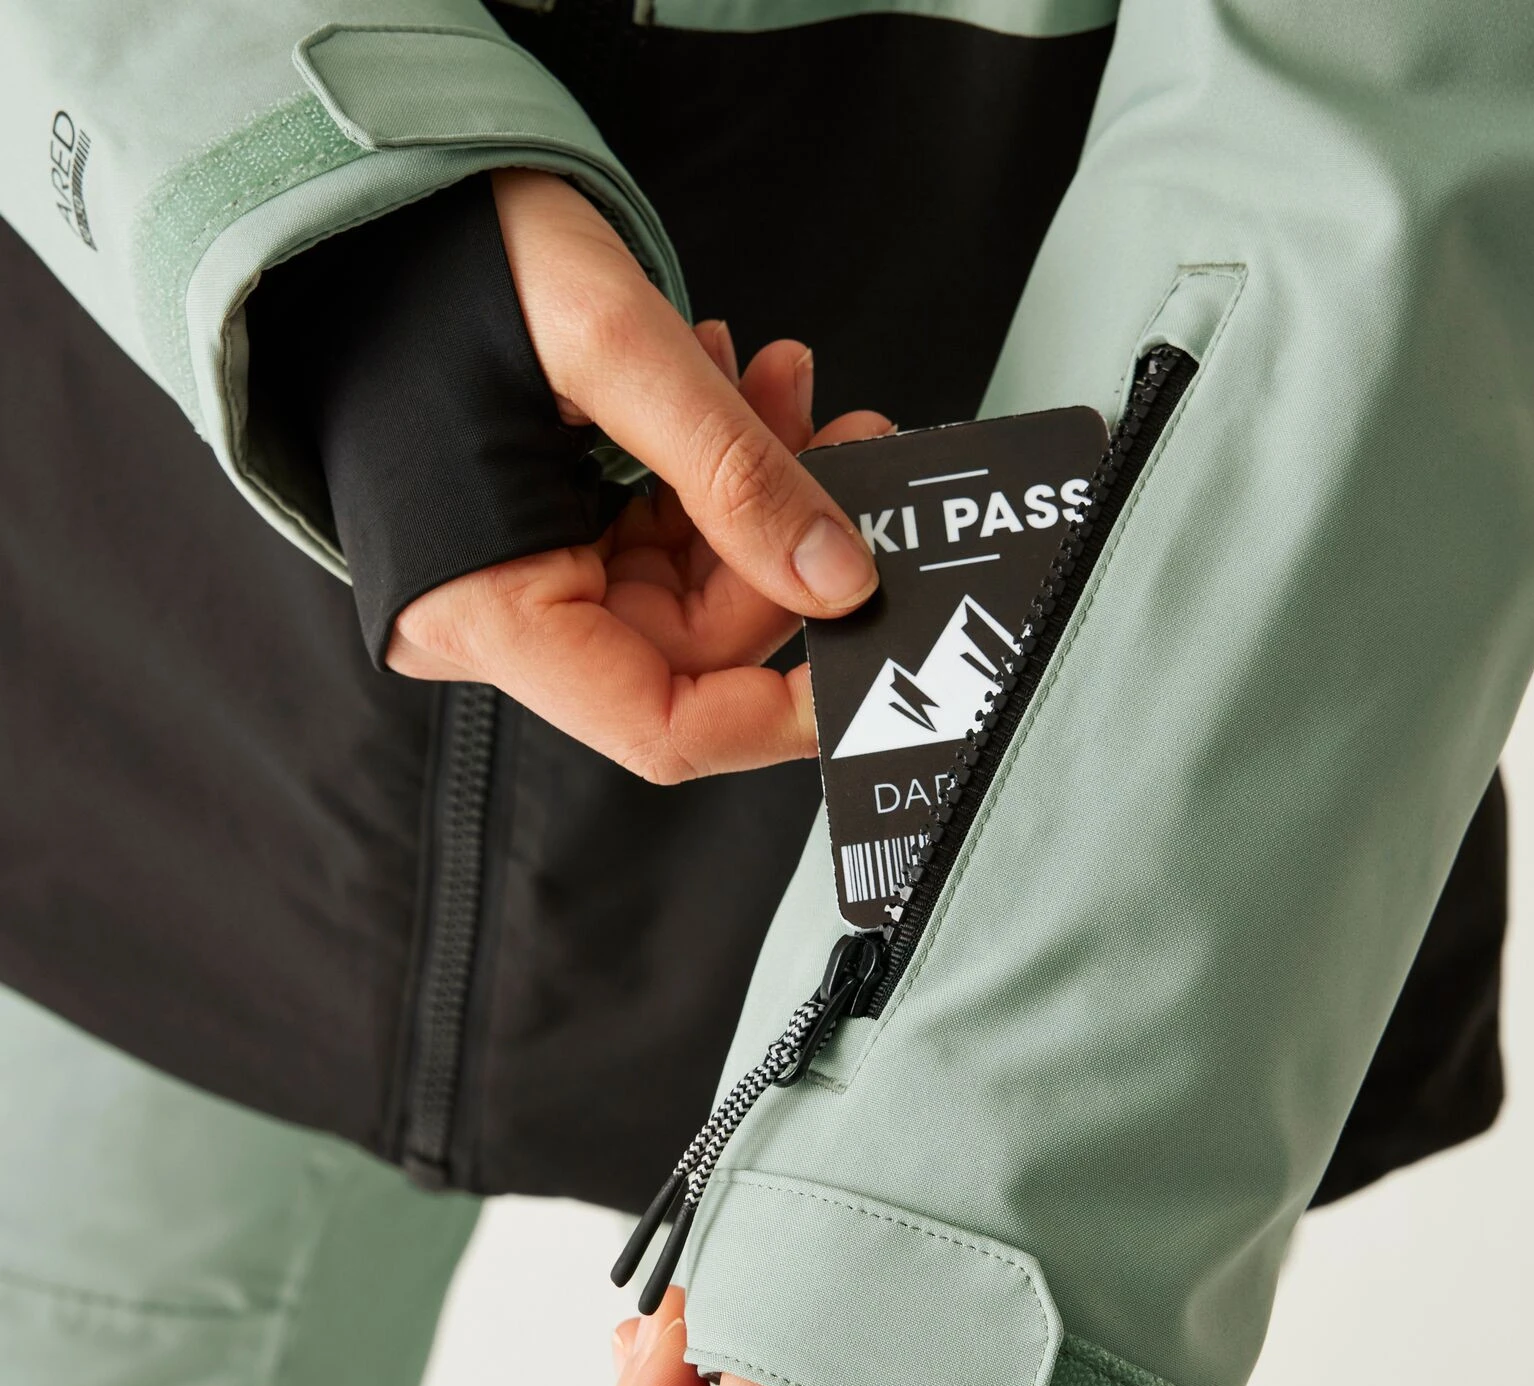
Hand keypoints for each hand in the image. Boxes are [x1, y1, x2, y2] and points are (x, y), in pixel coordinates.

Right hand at [388, 169, 888, 782]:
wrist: (368, 213)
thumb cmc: (439, 260)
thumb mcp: (610, 346)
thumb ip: (735, 473)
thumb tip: (839, 578)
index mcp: (485, 609)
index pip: (661, 726)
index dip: (777, 712)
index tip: (866, 657)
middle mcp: (502, 617)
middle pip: (699, 645)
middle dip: (787, 547)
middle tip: (843, 441)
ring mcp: (530, 580)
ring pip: (697, 586)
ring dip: (761, 490)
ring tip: (780, 386)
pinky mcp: (553, 540)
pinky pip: (666, 540)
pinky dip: (719, 473)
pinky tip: (735, 391)